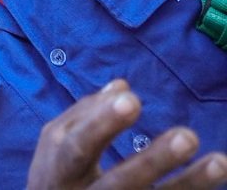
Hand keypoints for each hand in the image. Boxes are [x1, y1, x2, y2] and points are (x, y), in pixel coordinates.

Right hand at [27, 79, 226, 189]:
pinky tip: (213, 174)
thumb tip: (121, 87)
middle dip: (152, 162)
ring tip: (219, 161)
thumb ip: (84, 114)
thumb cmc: (57, 175)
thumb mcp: (57, 144)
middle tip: (188, 136)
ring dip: (187, 184)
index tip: (134, 99)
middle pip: (118, 185)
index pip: (78, 146)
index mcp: (59, 170)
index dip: (102, 124)